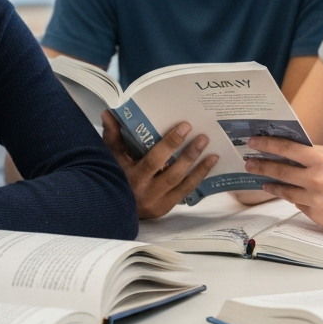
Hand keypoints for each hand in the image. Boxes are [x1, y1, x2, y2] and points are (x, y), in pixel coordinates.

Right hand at [102, 111, 218, 219]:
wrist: (112, 210)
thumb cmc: (113, 176)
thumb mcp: (111, 157)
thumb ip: (112, 135)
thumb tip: (109, 112)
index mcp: (132, 177)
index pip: (154, 160)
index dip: (170, 144)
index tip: (185, 127)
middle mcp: (146, 192)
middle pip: (172, 174)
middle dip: (189, 155)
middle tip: (203, 137)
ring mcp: (157, 202)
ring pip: (182, 184)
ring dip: (199, 168)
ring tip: (213, 154)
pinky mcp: (165, 208)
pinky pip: (185, 193)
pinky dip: (198, 179)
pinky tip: (208, 167)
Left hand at [241, 137, 322, 230]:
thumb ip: (313, 156)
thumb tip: (288, 153)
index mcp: (321, 159)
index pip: (286, 148)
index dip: (266, 144)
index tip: (253, 142)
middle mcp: (316, 179)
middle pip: (280, 170)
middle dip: (261, 165)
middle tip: (249, 162)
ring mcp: (315, 199)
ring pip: (285, 190)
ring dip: (271, 184)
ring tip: (263, 181)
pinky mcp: (317, 215)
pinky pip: (298, 204)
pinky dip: (293, 198)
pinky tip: (288, 194)